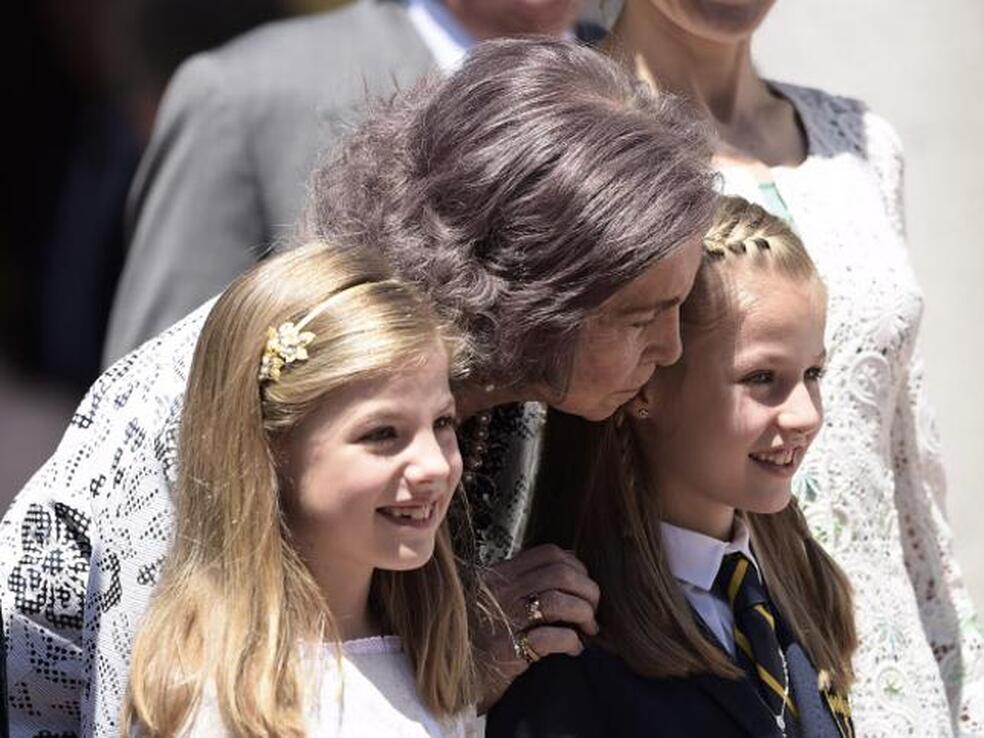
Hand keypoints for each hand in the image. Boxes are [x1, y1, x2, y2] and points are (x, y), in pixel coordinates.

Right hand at [474, 544, 600, 712]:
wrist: (446, 677)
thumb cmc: (473, 639)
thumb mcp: (489, 600)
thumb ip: (518, 583)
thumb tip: (565, 567)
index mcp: (497, 576)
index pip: (548, 553)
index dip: (576, 567)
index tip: (583, 585)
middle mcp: (499, 593)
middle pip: (560, 573)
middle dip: (587, 590)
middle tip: (591, 610)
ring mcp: (502, 620)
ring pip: (559, 600)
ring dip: (583, 614)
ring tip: (586, 629)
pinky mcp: (506, 651)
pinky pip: (553, 637)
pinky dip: (572, 642)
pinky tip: (573, 650)